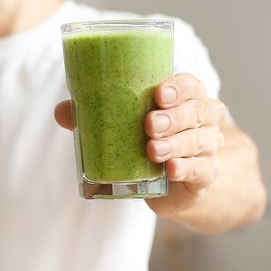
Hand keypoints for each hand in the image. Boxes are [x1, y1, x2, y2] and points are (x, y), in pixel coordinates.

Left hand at [53, 72, 227, 214]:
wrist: (174, 184)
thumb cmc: (149, 143)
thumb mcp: (124, 127)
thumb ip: (95, 117)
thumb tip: (61, 112)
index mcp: (186, 98)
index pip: (190, 85)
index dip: (178, 88)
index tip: (158, 93)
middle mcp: (203, 119)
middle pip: (197, 111)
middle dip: (173, 117)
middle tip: (149, 124)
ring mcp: (208, 147)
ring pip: (198, 140)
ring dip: (175, 144)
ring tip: (152, 149)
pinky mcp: (205, 175)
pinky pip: (201, 169)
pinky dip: (186, 168)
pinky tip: (172, 169)